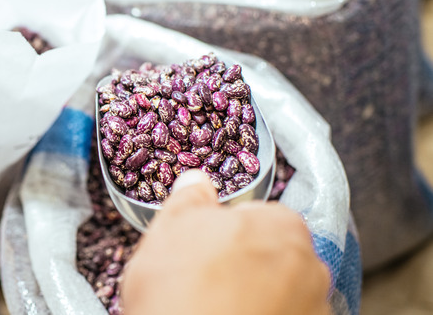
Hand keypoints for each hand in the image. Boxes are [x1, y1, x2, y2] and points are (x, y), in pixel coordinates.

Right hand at [122, 170, 330, 314]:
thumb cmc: (179, 292)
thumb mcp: (169, 230)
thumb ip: (189, 199)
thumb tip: (197, 182)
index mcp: (282, 226)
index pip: (260, 216)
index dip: (229, 231)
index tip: (208, 246)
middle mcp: (311, 268)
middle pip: (276, 255)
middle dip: (248, 264)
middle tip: (208, 279)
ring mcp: (313, 311)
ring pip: (282, 294)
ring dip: (260, 298)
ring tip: (217, 307)